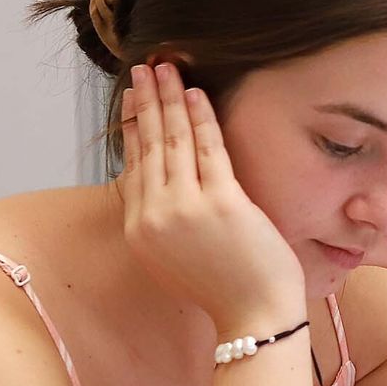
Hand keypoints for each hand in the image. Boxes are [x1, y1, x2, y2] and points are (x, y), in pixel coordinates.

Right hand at [119, 63, 305, 333]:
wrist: (254, 318)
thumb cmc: (226, 290)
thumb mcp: (174, 259)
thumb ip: (162, 222)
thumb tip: (158, 184)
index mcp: (139, 232)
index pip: (132, 166)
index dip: (134, 128)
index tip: (134, 100)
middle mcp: (154, 217)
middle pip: (148, 146)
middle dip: (146, 101)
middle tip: (143, 68)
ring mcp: (185, 209)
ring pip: (174, 140)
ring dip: (169, 97)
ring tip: (164, 67)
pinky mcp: (220, 203)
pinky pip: (208, 148)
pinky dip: (202, 116)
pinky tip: (196, 93)